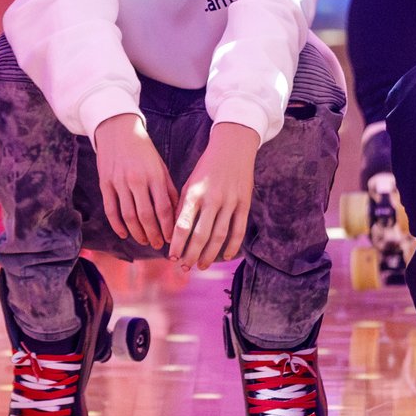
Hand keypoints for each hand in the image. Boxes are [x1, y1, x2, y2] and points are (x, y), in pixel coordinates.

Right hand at [91, 113, 175, 248]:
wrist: (117, 129)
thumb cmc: (143, 150)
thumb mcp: (160, 166)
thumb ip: (168, 189)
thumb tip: (176, 213)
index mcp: (155, 176)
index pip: (164, 208)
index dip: (168, 227)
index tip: (172, 239)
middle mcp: (137, 180)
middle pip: (146, 216)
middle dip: (154, 235)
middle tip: (158, 246)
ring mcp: (119, 182)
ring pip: (128, 216)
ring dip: (137, 233)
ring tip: (144, 241)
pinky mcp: (105, 183)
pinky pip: (111, 210)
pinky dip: (117, 225)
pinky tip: (124, 234)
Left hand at [170, 122, 257, 270]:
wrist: (233, 147)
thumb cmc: (206, 168)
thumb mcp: (189, 183)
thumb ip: (183, 207)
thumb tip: (174, 234)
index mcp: (194, 193)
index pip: (182, 225)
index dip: (176, 244)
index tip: (171, 257)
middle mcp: (212, 199)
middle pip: (200, 236)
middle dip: (191, 255)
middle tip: (184, 267)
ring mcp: (230, 202)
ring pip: (219, 236)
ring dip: (209, 255)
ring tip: (201, 266)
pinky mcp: (244, 204)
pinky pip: (238, 230)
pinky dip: (232, 246)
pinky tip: (224, 257)